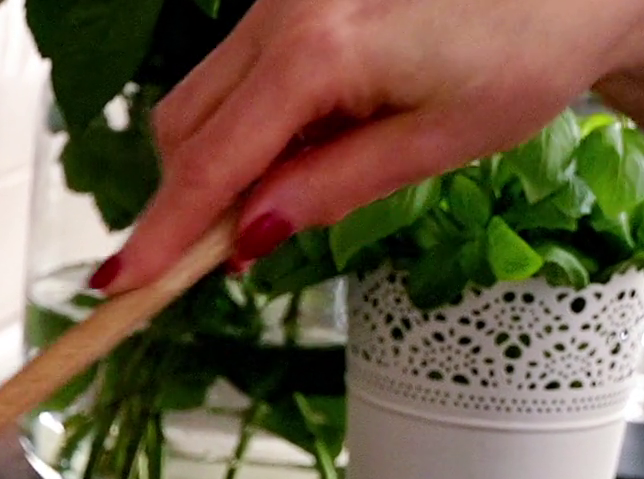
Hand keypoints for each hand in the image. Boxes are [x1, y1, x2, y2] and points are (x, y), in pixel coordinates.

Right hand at [94, 0, 643, 290]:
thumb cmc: (525, 57)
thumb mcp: (437, 146)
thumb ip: (333, 189)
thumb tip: (249, 239)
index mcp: (318, 50)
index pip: (211, 162)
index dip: (162, 232)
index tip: (118, 286)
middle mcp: (283, 8)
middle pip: (183, 126)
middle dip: (191, 198)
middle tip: (238, 257)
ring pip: (201, 97)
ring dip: (223, 161)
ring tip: (307, 182)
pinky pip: (238, 73)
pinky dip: (251, 123)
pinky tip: (317, 135)